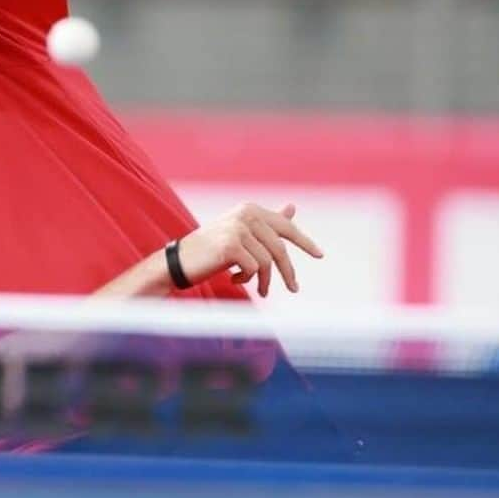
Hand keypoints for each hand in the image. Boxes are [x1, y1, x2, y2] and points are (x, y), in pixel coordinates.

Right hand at [177, 203, 322, 297]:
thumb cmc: (210, 250)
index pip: (285, 226)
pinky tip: (234, 279)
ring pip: (267, 261)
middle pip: (279, 248)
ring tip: (260, 290)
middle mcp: (245, 214)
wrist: (178, 262)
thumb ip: (266, 223)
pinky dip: (248, 279)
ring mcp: (237, 228)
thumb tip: (292, 207)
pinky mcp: (230, 245)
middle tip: (294, 288)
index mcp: (249, 209)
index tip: (320, 255)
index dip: (304, 242)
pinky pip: (253, 268)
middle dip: (287, 271)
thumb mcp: (241, 235)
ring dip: (265, 280)